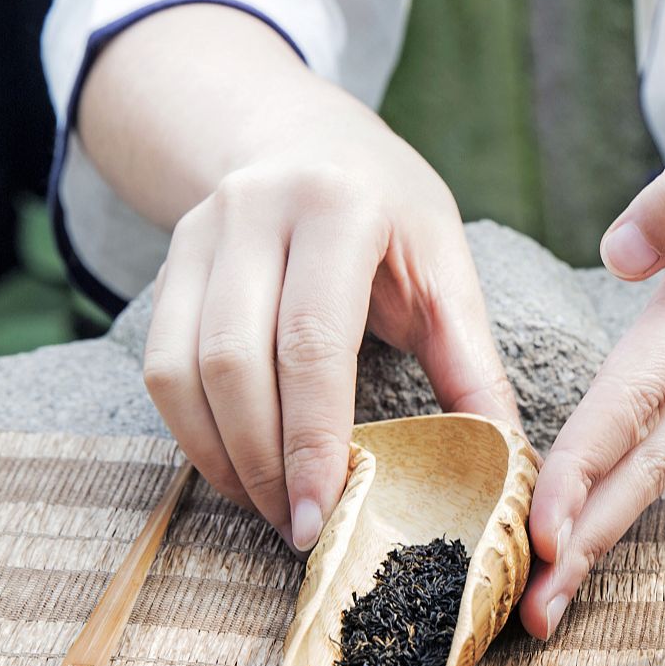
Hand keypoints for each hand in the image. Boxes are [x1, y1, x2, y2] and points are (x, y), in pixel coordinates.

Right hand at [142, 86, 518, 549]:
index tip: (326, 514)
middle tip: (305, 529)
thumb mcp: (444, 262)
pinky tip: (239, 472)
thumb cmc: (389, 208)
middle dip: (266, 462)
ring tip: (276, 509)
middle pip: (236, 362)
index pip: (312, 341)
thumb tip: (505, 458)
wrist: (304, 136)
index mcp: (337, 207)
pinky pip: (159, 369)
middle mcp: (254, 213)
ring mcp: (198, 236)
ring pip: (183, 371)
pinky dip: (195, 434)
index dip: (313, 438)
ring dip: (225, 458)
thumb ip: (471, 360)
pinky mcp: (167, 267)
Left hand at [519, 80, 664, 636]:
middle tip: (536, 616)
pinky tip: (591, 532)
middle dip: (592, 539)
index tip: (542, 526)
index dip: (590, 460)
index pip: (641, 390)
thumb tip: (621, 254)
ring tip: (552, 600)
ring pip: (664, 464)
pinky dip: (630, 494)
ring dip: (607, 532)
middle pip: (652, 459)